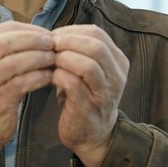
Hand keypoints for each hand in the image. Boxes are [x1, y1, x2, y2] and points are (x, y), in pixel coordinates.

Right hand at [0, 22, 55, 148]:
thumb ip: (9, 50)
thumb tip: (41, 36)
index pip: (4, 29)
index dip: (29, 30)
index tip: (47, 34)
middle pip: (6, 42)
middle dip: (33, 40)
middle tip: (53, 44)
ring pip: (12, 62)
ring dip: (38, 58)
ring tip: (53, 59)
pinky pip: (20, 83)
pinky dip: (37, 77)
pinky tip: (49, 77)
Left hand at [52, 24, 129, 166]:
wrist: (93, 135)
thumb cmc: (85, 96)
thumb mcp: (90, 71)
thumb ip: (79, 51)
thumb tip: (53, 34)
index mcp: (118, 61)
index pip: (98, 34)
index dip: (72, 31)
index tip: (54, 36)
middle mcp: (117, 76)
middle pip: (96, 46)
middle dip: (68, 42)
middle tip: (49, 46)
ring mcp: (105, 93)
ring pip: (87, 64)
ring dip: (63, 58)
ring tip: (50, 61)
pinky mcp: (89, 107)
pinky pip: (73, 84)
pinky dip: (58, 76)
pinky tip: (49, 77)